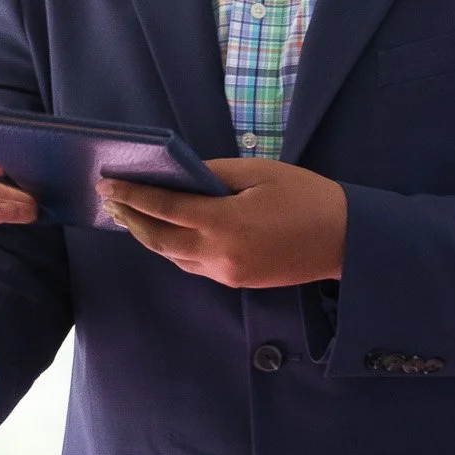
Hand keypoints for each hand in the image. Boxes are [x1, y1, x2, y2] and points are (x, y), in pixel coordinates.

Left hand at [98, 158, 345, 287]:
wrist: (346, 240)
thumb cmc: (305, 196)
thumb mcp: (259, 173)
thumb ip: (214, 175)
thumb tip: (180, 177)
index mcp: (224, 222)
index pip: (164, 208)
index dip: (133, 195)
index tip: (108, 184)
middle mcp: (218, 253)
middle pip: (158, 239)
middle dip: (131, 219)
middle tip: (110, 201)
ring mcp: (226, 272)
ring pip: (173, 256)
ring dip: (148, 236)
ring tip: (130, 216)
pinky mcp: (235, 280)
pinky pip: (192, 265)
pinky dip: (173, 249)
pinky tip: (165, 233)